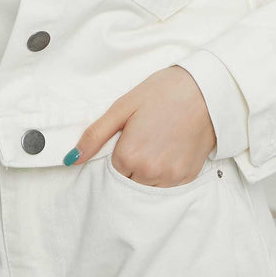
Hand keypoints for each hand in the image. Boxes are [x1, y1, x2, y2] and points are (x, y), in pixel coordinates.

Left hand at [63, 66, 216, 185]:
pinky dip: (166, 171)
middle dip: (132, 162)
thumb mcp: (123, 107)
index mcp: (130, 155)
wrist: (205, 90)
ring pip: (148, 185)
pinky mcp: (188, 178)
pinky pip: (168, 184)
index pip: (113, 168)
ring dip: (148, 170)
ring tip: (159, 141)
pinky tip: (172, 148)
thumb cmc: (162, 93)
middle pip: (129, 180)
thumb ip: (95, 135)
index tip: (131, 133)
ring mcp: (171, 178)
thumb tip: (70, 158)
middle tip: (146, 136)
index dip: (120, 150)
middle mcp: (150, 173)